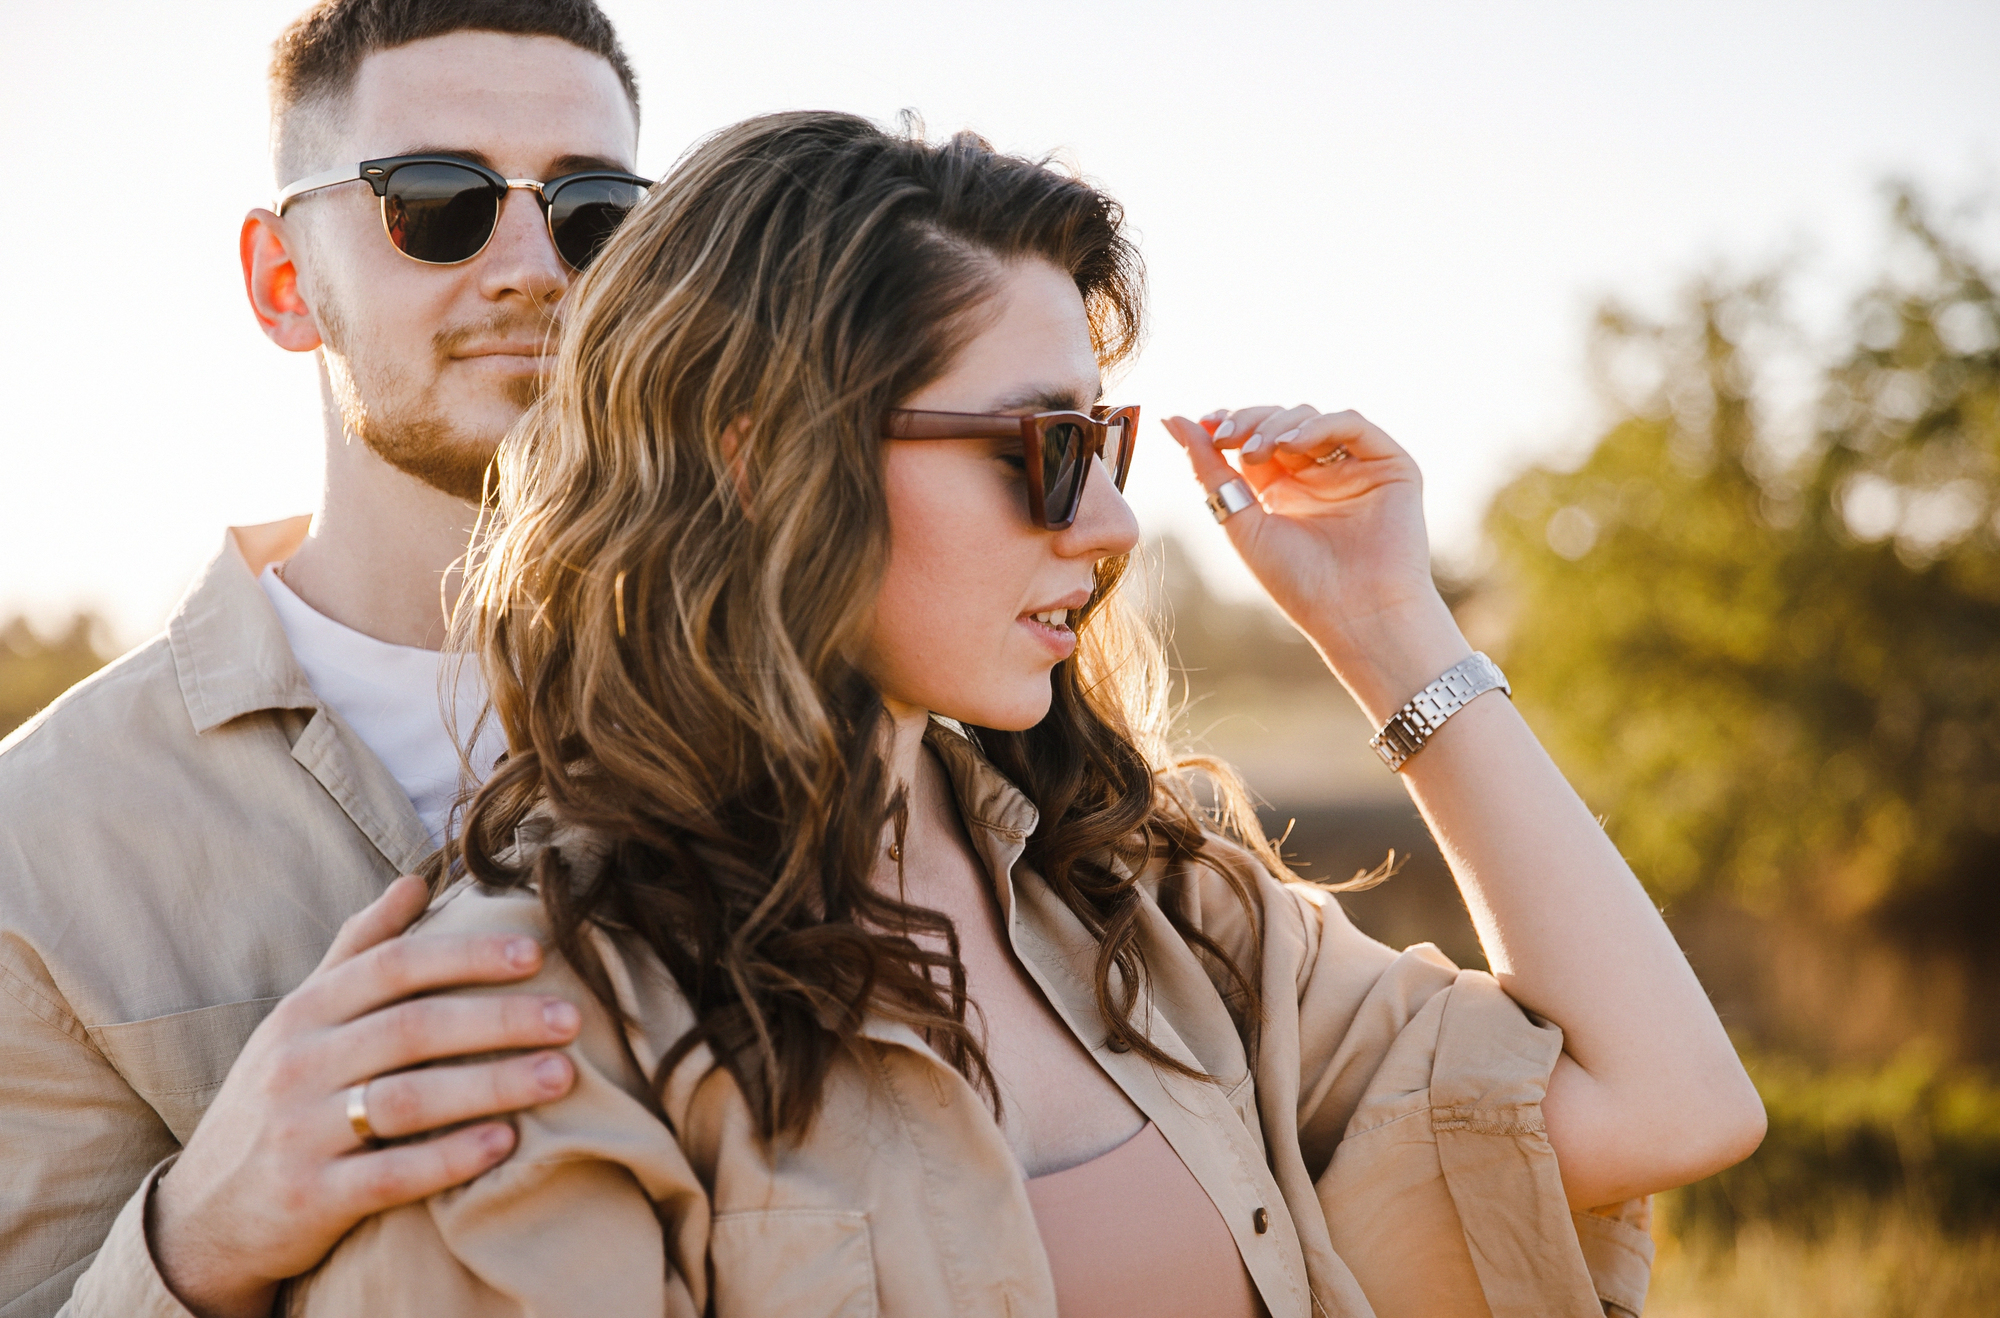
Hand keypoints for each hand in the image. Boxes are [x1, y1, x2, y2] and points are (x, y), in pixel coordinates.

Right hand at [149, 876, 581, 1317]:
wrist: (207, 1214)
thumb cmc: (279, 1097)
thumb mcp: (301, 1018)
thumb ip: (358, 949)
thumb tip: (417, 880)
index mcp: (305, 1012)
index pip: (394, 966)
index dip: (465, 955)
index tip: (536, 953)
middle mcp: (298, 1063)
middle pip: (412, 1027)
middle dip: (500, 1019)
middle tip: (572, 1017)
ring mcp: (300, 1132)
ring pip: (407, 1099)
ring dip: (493, 1084)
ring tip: (562, 1075)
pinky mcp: (309, 1198)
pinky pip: (388, 1174)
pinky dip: (450, 1157)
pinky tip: (506, 1142)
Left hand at [1161, 408, 1468, 718]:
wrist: (1355, 614)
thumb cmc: (1299, 582)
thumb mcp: (1242, 520)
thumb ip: (1210, 470)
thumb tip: (1173, 419)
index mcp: (1285, 488)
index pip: (1254, 438)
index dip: (1230, 424)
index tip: (1205, 423)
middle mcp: (1319, 474)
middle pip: (1280, 421)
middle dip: (1249, 422)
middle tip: (1226, 438)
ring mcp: (1354, 467)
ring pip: (1312, 418)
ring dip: (1277, 426)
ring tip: (1256, 453)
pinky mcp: (1390, 465)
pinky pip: (1352, 424)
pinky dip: (1318, 425)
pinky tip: (1292, 445)